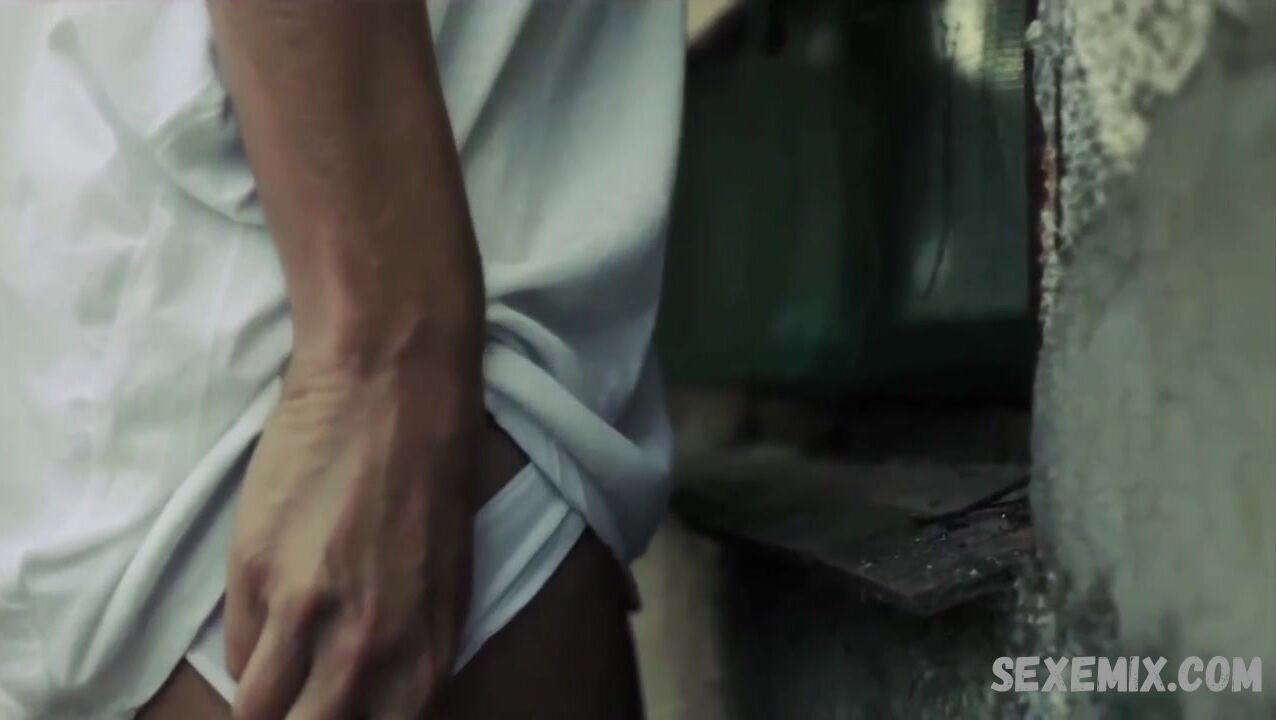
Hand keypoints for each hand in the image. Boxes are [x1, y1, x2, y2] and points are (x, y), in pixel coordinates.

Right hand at [225, 360, 481, 719]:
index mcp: (429, 651)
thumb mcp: (446, 577)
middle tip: (296, 703)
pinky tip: (265, 629)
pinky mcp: (255, 576)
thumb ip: (411, 643)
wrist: (390, 388)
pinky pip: (240, 654)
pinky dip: (250, 653)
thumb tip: (372, 687)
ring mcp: (308, 616)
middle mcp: (371, 649)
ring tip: (269, 686)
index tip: (333, 711)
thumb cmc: (434, 471)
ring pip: (260, 712)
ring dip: (262, 704)